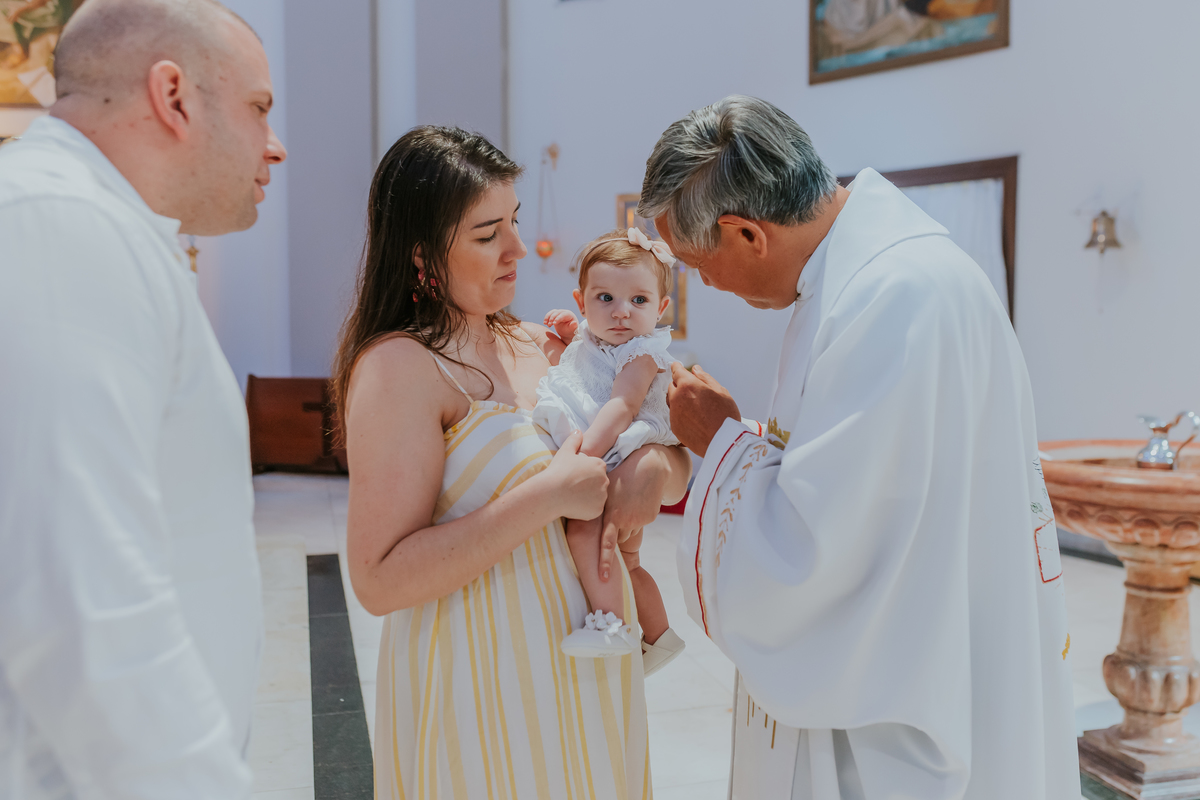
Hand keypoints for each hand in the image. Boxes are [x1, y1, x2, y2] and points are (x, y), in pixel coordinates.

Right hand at [543, 309, 578, 343]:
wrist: (568, 333)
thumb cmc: (571, 331)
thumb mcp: (572, 330)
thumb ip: (573, 326)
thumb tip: (575, 323)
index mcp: (569, 315)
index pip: (563, 315)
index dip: (558, 318)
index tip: (554, 324)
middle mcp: (564, 312)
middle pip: (556, 313)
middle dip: (552, 318)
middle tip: (549, 325)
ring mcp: (559, 313)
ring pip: (552, 312)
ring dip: (548, 317)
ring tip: (545, 324)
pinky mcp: (555, 316)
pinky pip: (549, 315)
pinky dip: (546, 318)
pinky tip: (545, 323)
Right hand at [543, 430, 608, 520]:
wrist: (551, 493)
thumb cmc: (557, 471)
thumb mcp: (564, 452)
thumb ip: (574, 440)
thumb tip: (578, 431)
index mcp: (599, 465)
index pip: (597, 469)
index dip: (585, 472)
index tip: (575, 476)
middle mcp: (605, 480)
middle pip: (599, 482)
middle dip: (590, 484)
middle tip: (573, 487)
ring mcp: (602, 496)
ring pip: (598, 496)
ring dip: (589, 497)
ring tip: (574, 496)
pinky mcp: (598, 510)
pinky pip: (595, 509)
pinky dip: (587, 508)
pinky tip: (575, 505)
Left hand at [596, 446, 670, 581]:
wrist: (649, 466)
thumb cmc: (621, 474)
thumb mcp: (604, 488)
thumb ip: (595, 503)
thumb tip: (580, 510)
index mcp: (612, 514)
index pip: (608, 543)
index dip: (605, 561)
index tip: (604, 578)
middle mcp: (626, 520)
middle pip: (619, 538)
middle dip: (616, 531)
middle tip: (616, 512)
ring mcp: (640, 520)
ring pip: (629, 532)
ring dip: (626, 524)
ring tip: (626, 502)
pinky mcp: (649, 517)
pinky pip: (639, 524)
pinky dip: (636, 517)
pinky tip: (636, 501)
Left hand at [667, 363, 739, 457]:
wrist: (723, 442)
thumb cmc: (725, 415)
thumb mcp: (720, 391)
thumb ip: (705, 378)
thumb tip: (695, 369)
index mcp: (688, 385)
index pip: (676, 371)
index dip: (677, 367)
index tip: (677, 365)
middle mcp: (676, 398)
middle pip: (673, 386)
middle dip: (680, 385)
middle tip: (693, 389)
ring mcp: (674, 413)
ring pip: (672, 401)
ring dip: (679, 399)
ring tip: (694, 404)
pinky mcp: (674, 427)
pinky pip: (675, 415)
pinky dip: (681, 413)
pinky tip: (694, 418)